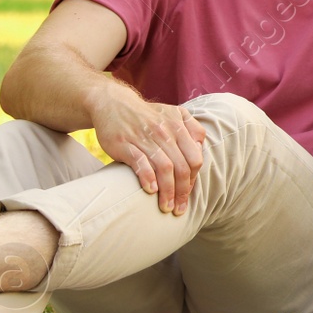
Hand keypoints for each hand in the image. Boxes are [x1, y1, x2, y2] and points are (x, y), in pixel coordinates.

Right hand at [90, 89, 206, 214]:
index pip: (195, 158)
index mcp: (179, 127)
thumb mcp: (174, 113)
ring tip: (166, 207)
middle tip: (179, 209)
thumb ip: (192, 128)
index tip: (187, 194)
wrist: (112, 102)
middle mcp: (164, 132)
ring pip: (164, 168)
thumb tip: (200, 149)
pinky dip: (147, 178)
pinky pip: (140, 163)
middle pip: (182, 167)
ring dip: (168, 192)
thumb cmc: (147, 114)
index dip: (193, 179)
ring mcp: (145, 138)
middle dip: (182, 192)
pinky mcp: (125, 144)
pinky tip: (151, 190)